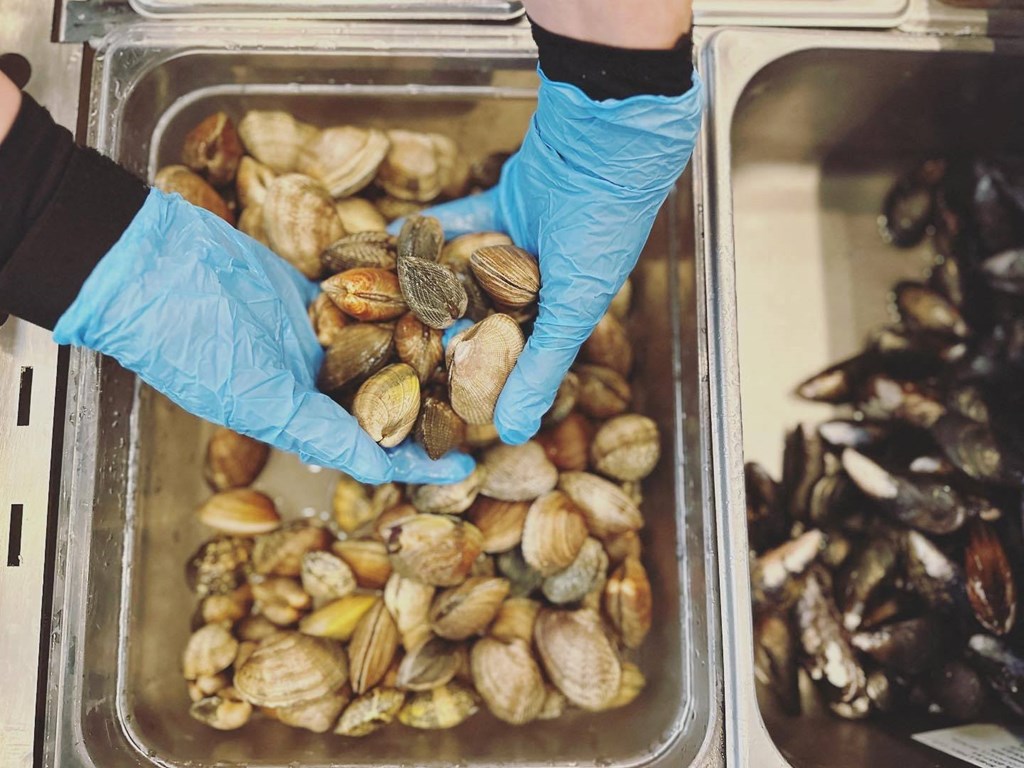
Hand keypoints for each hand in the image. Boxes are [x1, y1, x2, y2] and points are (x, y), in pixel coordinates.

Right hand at [53, 189, 473, 484]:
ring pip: (383, 346)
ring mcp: (315, 335)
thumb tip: (379, 467)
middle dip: (432, 403)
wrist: (154, 265)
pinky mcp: (315, 291)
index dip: (417, 461)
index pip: (372, 447)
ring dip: (423, 348)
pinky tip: (438, 299)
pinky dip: (398, 299)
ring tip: (474, 346)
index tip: (465, 465)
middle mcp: (312, 381)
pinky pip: (368, 297)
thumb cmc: (194, 343)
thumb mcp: (259, 400)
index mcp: (298, 417)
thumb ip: (319, 431)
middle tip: (484, 398)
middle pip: (387, 399)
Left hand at [407, 69, 702, 443]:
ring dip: (429, 282)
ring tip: (380, 302)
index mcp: (560, 314)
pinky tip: (391, 244)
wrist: (604, 145)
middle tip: (390, 349)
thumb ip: (540, 369)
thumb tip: (513, 433)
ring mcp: (518, 244)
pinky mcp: (501, 206)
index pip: (510, 357)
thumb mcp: (573, 309)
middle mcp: (539, 284)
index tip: (430, 394)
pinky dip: (429, 231)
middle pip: (481, 316)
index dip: (474, 375)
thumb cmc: (601, 231)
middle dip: (441, 332)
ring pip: (465, 271)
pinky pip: (458, 224)